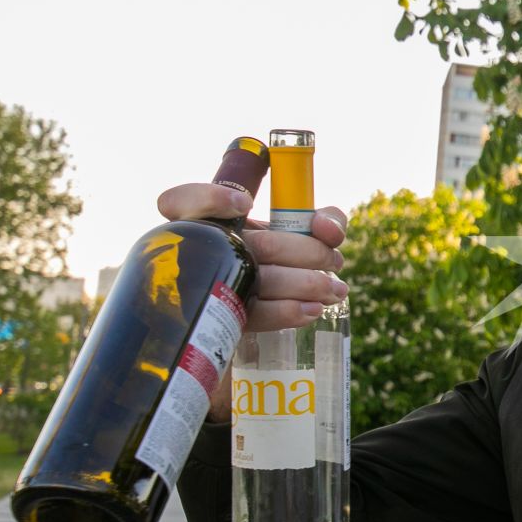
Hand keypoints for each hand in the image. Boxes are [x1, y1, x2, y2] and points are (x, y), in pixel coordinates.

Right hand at [156, 182, 348, 421]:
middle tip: (334, 262)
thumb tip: (325, 226)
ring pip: (260, 280)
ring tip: (336, 289)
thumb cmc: (275, 261)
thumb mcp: (294, 231)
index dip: (214, 200)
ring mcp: (209, 289)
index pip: (185, 201)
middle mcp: (202, 251)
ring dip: (307, 284)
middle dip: (308, 252)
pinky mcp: (222, 322)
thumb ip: (320, 219)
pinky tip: (312, 310)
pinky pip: (253, 316)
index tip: (246, 203)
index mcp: (207, 220)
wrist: (250, 313)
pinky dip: (288, 312)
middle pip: (259, 244)